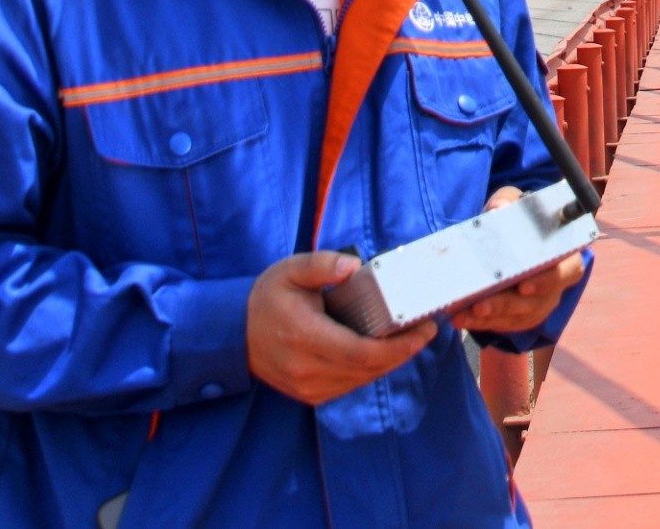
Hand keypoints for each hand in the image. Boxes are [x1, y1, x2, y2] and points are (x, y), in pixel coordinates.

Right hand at [246, 252, 434, 403]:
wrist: (234, 333)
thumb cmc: (267, 298)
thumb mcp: (291, 270)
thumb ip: (322, 264)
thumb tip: (353, 266)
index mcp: (304, 337)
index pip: (361, 352)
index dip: (398, 347)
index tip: (424, 330)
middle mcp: (307, 368)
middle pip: (367, 369)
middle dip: (402, 352)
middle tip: (425, 331)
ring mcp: (307, 387)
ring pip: (361, 380)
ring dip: (389, 363)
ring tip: (410, 339)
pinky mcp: (309, 394)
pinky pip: (349, 385)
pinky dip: (370, 370)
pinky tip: (383, 352)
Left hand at [452, 187, 588, 337]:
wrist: (513, 241)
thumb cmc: (519, 222)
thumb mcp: (515, 205)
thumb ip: (507, 201)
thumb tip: (498, 208)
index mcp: (564, 256)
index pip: (569, 270)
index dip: (548, 281)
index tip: (523, 286)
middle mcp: (556, 285)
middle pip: (537, 301)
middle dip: (506, 305)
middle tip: (481, 305)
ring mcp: (540, 304)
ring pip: (517, 317)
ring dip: (488, 318)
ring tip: (462, 314)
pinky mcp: (522, 317)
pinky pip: (503, 324)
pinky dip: (480, 323)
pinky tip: (460, 318)